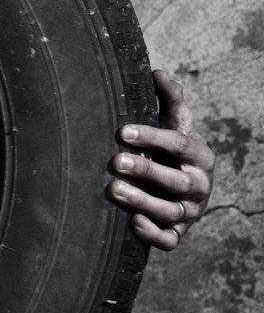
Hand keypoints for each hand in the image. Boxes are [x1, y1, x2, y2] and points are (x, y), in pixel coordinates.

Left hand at [107, 69, 214, 250]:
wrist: (180, 186)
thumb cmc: (170, 149)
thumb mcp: (173, 124)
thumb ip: (169, 100)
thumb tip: (157, 72)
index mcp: (199, 155)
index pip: (179, 144)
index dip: (153, 137)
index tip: (123, 131)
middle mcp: (198, 185)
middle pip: (177, 181)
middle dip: (147, 172)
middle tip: (116, 161)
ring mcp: (189, 211)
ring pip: (171, 211)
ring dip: (143, 201)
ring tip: (114, 190)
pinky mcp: (178, 232)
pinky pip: (170, 240)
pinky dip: (154, 234)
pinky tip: (133, 223)